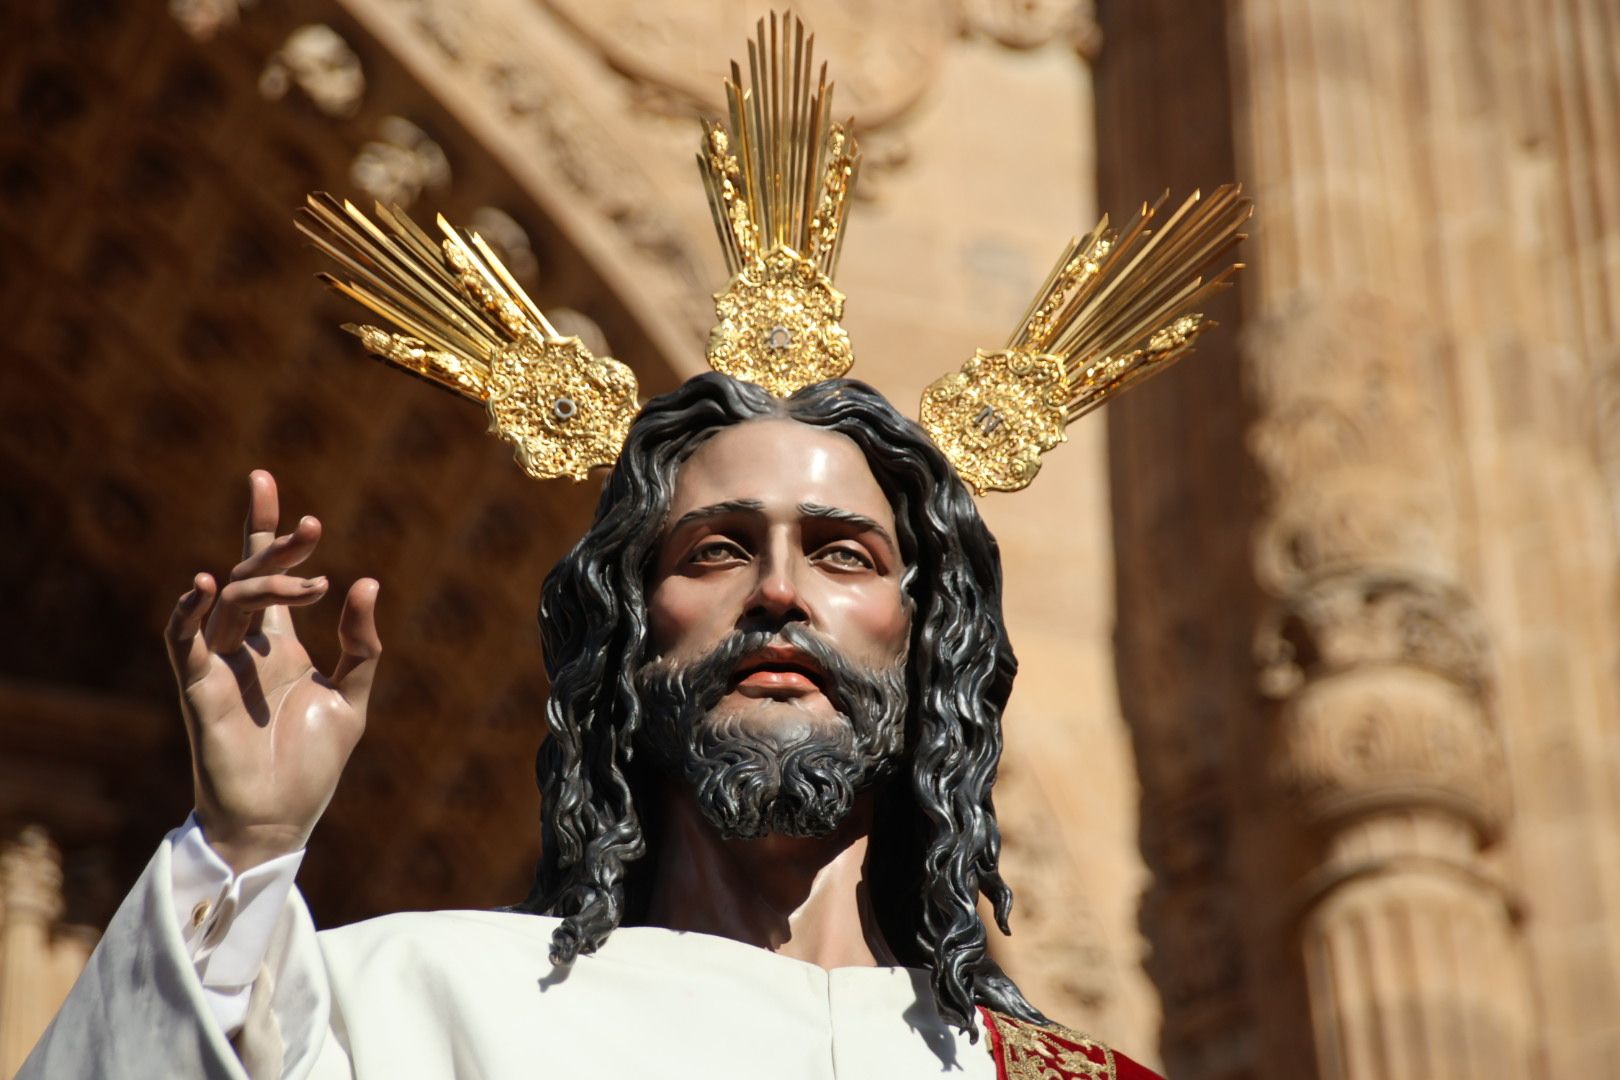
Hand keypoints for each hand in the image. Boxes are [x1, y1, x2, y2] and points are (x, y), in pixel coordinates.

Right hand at [164, 470, 381, 873]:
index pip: (269, 573)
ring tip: (309, 577)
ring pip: (229, 603)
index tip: (265, 481)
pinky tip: (204, 585)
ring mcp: (219, 666)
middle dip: (276, 545)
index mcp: (280, 644)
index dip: (265, 528)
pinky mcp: (199, 690)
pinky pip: (183, 642)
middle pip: (250, 577)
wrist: (282, 820)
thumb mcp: (352, 697)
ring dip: (265, 583)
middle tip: (311, 524)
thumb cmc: (311, 765)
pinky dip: (189, 612)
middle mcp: (245, 647)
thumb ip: (362, 644)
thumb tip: (367, 582)